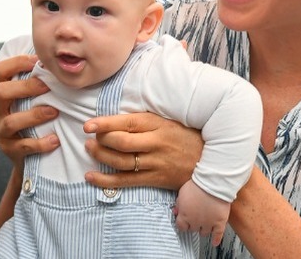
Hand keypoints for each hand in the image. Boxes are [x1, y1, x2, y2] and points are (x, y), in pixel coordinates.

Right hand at [0, 54, 59, 166]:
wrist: (26, 158)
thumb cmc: (33, 120)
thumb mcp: (30, 100)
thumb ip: (38, 82)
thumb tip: (59, 58)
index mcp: (1, 94)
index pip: (0, 71)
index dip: (16, 62)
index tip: (37, 60)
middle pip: (1, 92)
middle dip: (25, 87)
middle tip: (48, 85)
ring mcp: (1, 131)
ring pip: (11, 121)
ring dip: (34, 115)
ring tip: (55, 112)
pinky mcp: (10, 151)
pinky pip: (23, 146)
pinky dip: (40, 143)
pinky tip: (56, 140)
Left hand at [82, 112, 202, 189]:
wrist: (211, 161)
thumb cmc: (186, 137)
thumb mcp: (168, 121)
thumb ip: (145, 120)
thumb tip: (116, 118)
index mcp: (158, 125)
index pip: (127, 122)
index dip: (105, 124)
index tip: (88, 125)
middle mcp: (156, 143)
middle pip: (121, 143)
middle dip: (100, 140)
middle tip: (89, 138)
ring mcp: (155, 163)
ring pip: (120, 162)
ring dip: (100, 156)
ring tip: (89, 150)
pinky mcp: (155, 179)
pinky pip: (126, 181)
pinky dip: (105, 180)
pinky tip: (91, 177)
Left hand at [175, 180, 229, 245]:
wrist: (213, 183)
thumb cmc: (197, 186)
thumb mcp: (182, 193)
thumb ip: (178, 204)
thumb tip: (176, 211)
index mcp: (185, 215)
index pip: (181, 227)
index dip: (183, 224)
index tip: (184, 223)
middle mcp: (195, 222)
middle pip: (193, 229)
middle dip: (193, 224)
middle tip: (195, 220)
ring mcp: (208, 223)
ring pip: (204, 232)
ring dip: (203, 229)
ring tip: (204, 225)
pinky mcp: (219, 222)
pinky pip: (218, 234)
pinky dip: (216, 239)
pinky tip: (215, 242)